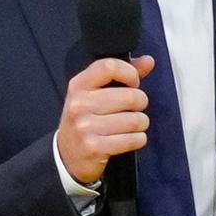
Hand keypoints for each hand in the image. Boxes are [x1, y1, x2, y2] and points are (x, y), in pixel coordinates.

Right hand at [56, 55, 155, 184]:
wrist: (67, 155)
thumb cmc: (86, 119)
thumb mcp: (94, 94)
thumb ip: (122, 75)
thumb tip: (148, 61)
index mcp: (79, 85)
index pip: (109, 67)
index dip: (130, 73)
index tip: (133, 83)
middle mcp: (79, 104)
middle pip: (130, 96)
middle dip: (140, 103)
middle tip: (134, 109)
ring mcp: (85, 127)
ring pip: (135, 119)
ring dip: (141, 123)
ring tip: (132, 126)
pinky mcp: (95, 147)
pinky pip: (133, 139)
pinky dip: (138, 139)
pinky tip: (130, 138)